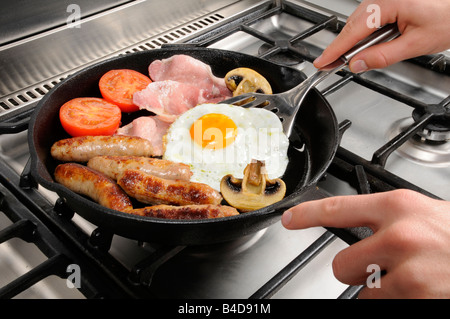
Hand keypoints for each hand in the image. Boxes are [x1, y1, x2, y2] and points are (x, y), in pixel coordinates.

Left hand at [281, 189, 449, 297]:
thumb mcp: (426, 213)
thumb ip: (390, 219)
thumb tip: (357, 224)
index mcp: (398, 206)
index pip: (337, 208)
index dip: (307, 214)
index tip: (289, 220)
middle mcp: (399, 237)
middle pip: (341, 266)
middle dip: (356, 272)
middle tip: (382, 268)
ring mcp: (409, 273)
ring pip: (365, 294)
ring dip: (383, 292)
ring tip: (413, 279)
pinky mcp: (418, 299)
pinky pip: (388, 306)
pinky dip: (400, 302)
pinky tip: (422, 289)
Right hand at [313, 0, 449, 72]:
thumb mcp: (416, 44)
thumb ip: (382, 56)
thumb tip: (358, 64)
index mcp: (389, 3)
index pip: (352, 32)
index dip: (334, 50)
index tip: (322, 62)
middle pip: (352, 25)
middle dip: (342, 47)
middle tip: (329, 66)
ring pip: (360, 21)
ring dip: (356, 41)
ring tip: (351, 59)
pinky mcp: (391, 1)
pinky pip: (371, 17)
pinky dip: (366, 32)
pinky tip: (369, 44)